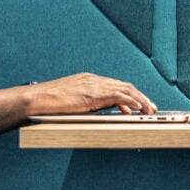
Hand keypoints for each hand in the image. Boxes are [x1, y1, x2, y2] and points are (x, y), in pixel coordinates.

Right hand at [29, 73, 157, 114]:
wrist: (37, 98)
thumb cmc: (49, 102)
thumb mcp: (73, 100)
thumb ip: (88, 102)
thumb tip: (99, 110)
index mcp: (90, 80)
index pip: (117, 85)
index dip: (131, 95)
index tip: (140, 105)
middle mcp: (95, 80)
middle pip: (125, 86)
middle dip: (141, 97)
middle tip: (151, 107)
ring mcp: (94, 85)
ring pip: (125, 89)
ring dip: (140, 100)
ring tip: (149, 110)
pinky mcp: (93, 94)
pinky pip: (117, 95)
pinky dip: (130, 101)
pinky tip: (137, 108)